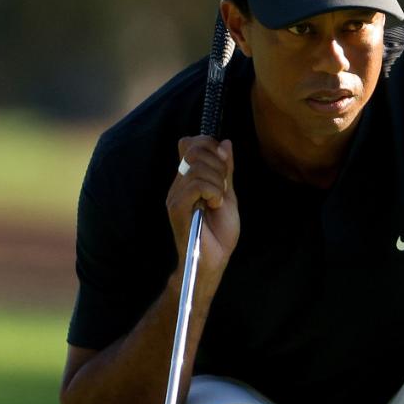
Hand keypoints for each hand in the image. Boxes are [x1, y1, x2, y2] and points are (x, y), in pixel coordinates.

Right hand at [166, 136, 239, 276]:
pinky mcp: (177, 208)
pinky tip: (215, 205)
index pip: (190, 143)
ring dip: (217, 181)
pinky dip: (213, 191)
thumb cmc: (220, 232)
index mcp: (189, 179)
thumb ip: (226, 170)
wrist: (213, 260)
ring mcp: (176, 195)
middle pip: (194, 149)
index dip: (209, 144)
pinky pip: (196, 185)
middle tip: (223, 186)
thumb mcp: (228, 195)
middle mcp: (178, 184)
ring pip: (197, 167)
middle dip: (218, 162)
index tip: (225, 163)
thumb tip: (226, 143)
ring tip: (219, 200)